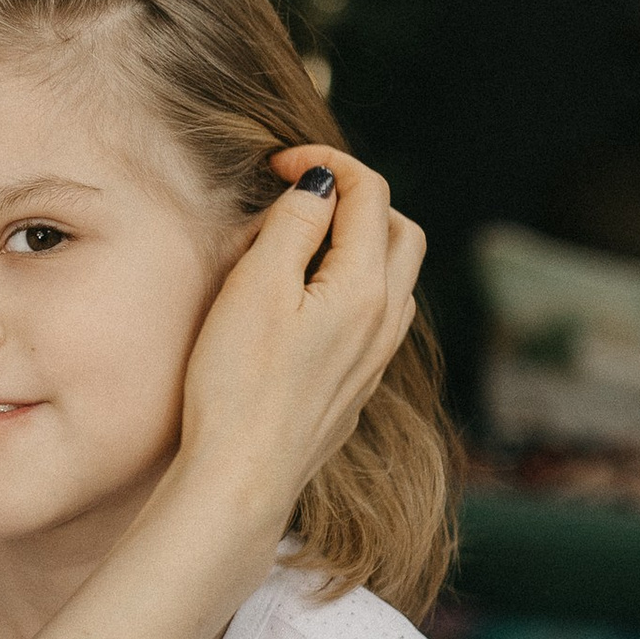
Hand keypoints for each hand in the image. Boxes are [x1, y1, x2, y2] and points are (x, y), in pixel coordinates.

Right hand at [172, 148, 423, 541]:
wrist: (242, 475)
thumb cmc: (238, 382)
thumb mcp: (256, 286)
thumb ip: (294, 225)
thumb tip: (322, 185)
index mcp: (365, 287)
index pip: (370, 194)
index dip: (326, 163)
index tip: (278, 164)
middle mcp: (385, 320)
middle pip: (401, 231)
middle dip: (358, 199)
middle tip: (300, 198)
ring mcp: (377, 356)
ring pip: (394, 276)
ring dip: (358, 244)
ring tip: (297, 247)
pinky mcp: (359, 384)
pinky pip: (376, 314)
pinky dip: (352, 284)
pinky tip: (305, 301)